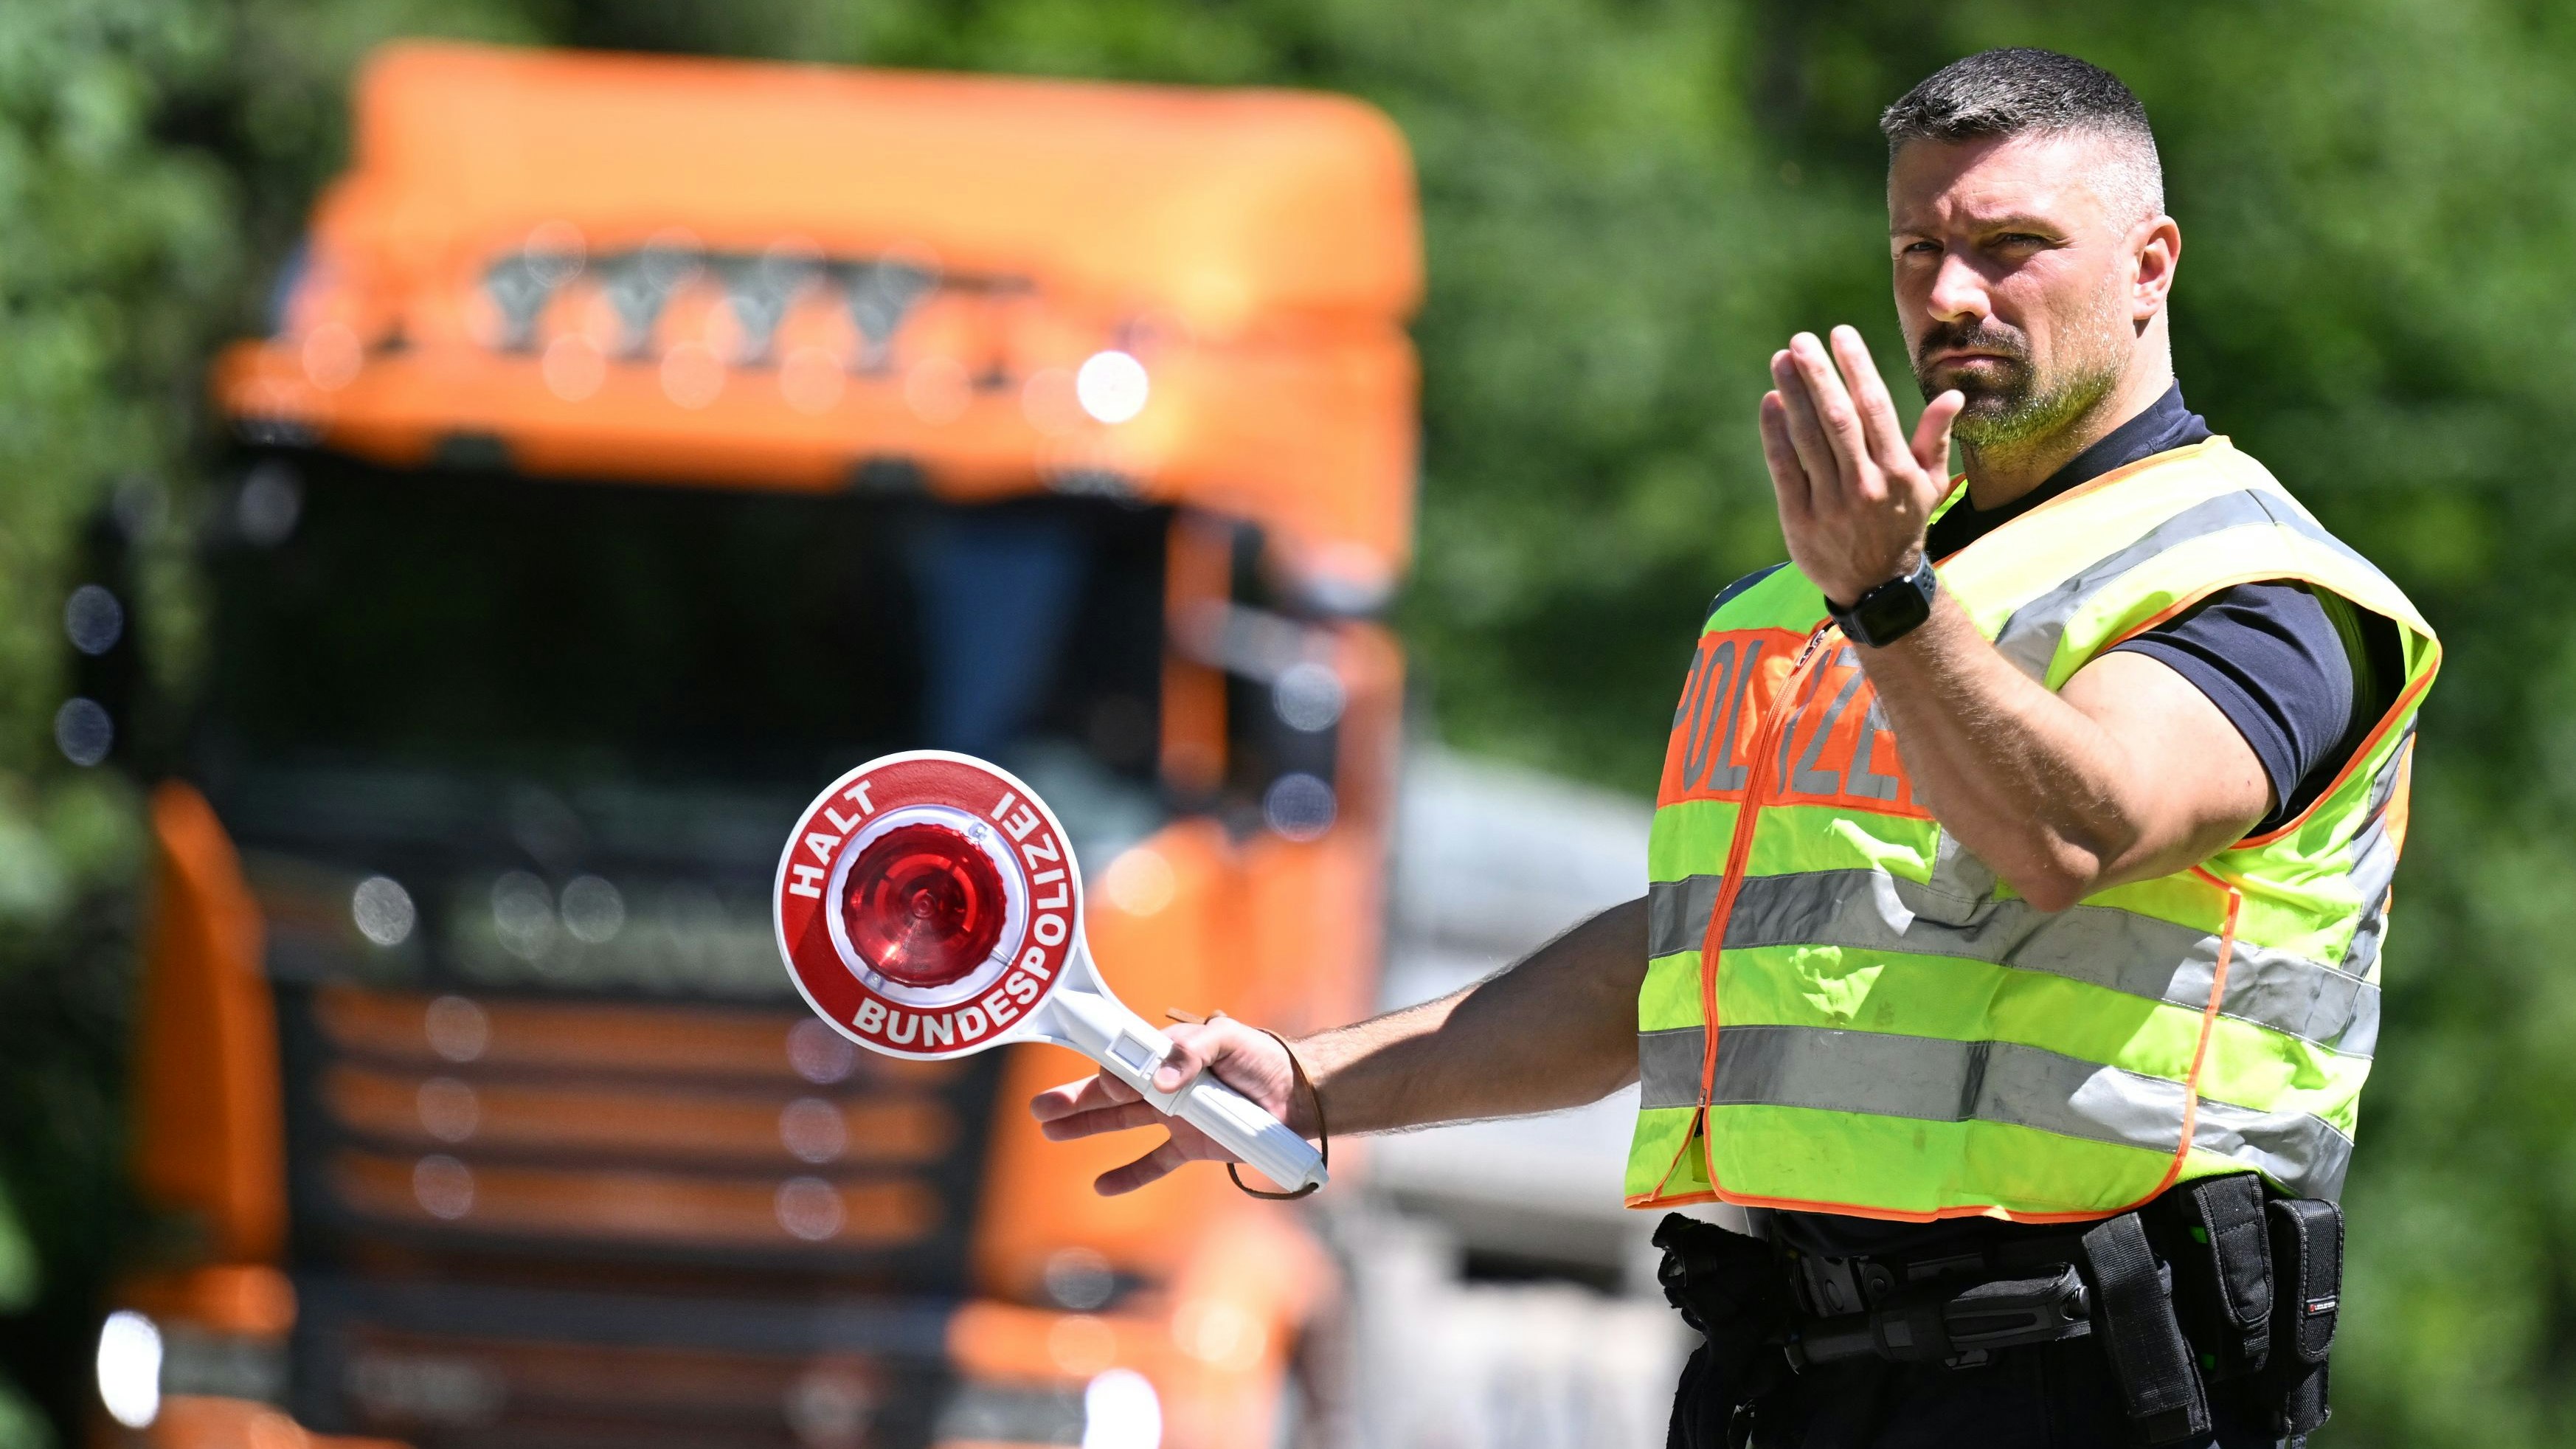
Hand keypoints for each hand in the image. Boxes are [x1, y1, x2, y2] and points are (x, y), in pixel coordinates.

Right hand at [1028, 1016, 1306, 1195]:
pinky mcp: (1190, 1146)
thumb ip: (1191, 1051)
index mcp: (1169, 1053)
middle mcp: (1165, 1084)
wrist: (1299, 1096)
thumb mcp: (1229, 1039)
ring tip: (1048, 1132)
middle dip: (1074, 1099)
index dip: (1107, 1069)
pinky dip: (1128, 1176)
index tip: (1101, 1082)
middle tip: (1038, 1108)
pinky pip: (1153, 1162)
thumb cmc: (1262, 1059)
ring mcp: (1175, 1117)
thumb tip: (1157, 1082)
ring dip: (1085, 1128)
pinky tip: (1100, 1185)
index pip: (1126, 1059)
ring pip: (1121, 1123)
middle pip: (1111, 1093)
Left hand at [1760, 326, 1964, 607]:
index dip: (1856, 368)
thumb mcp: (1929, 485)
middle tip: (1800, 340)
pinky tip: (1771, 403)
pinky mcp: (1799, 519)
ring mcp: (1830, 503)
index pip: (1875, 409)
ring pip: (1808, 440)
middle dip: (1818, 376)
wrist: (1878, 589)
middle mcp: (1865, 485)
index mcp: (1897, 471)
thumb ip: (1936, 438)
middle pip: (1838, 420)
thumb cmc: (1904, 525)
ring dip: (1793, 396)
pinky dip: (1775, 435)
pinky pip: (1784, 469)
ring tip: (1781, 361)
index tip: (1841, 335)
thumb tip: (1954, 396)